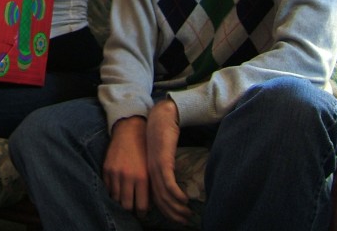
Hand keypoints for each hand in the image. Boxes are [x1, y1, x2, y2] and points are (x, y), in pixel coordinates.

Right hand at [103, 117, 149, 215]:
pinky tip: (118, 189)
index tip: (142, 213)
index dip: (141, 213)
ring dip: (120, 201)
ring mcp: (115, 173)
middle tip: (132, 207)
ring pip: (115, 198)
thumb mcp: (151, 168)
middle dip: (130, 209)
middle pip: (126, 205)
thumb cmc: (144, 150)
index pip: (141, 206)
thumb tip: (147, 206)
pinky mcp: (106, 168)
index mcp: (142, 177)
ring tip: (124, 198)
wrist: (130, 130)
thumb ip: (149, 187)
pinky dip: (112, 191)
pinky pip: (107, 188)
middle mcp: (128, 176)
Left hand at [145, 98, 191, 224]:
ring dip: (177, 207)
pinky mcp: (163, 161)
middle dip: (172, 213)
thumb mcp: (163, 154)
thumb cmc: (163, 133)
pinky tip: (185, 200)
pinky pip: (169, 184)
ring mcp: (156, 167)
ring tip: (187, 214)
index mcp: (149, 171)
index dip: (166, 210)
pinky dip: (176, 195)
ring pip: (164, 195)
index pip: (155, 198)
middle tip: (184, 221)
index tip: (177, 218)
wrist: (162, 116)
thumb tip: (176, 182)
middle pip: (160, 200)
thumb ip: (166, 168)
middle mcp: (150, 172)